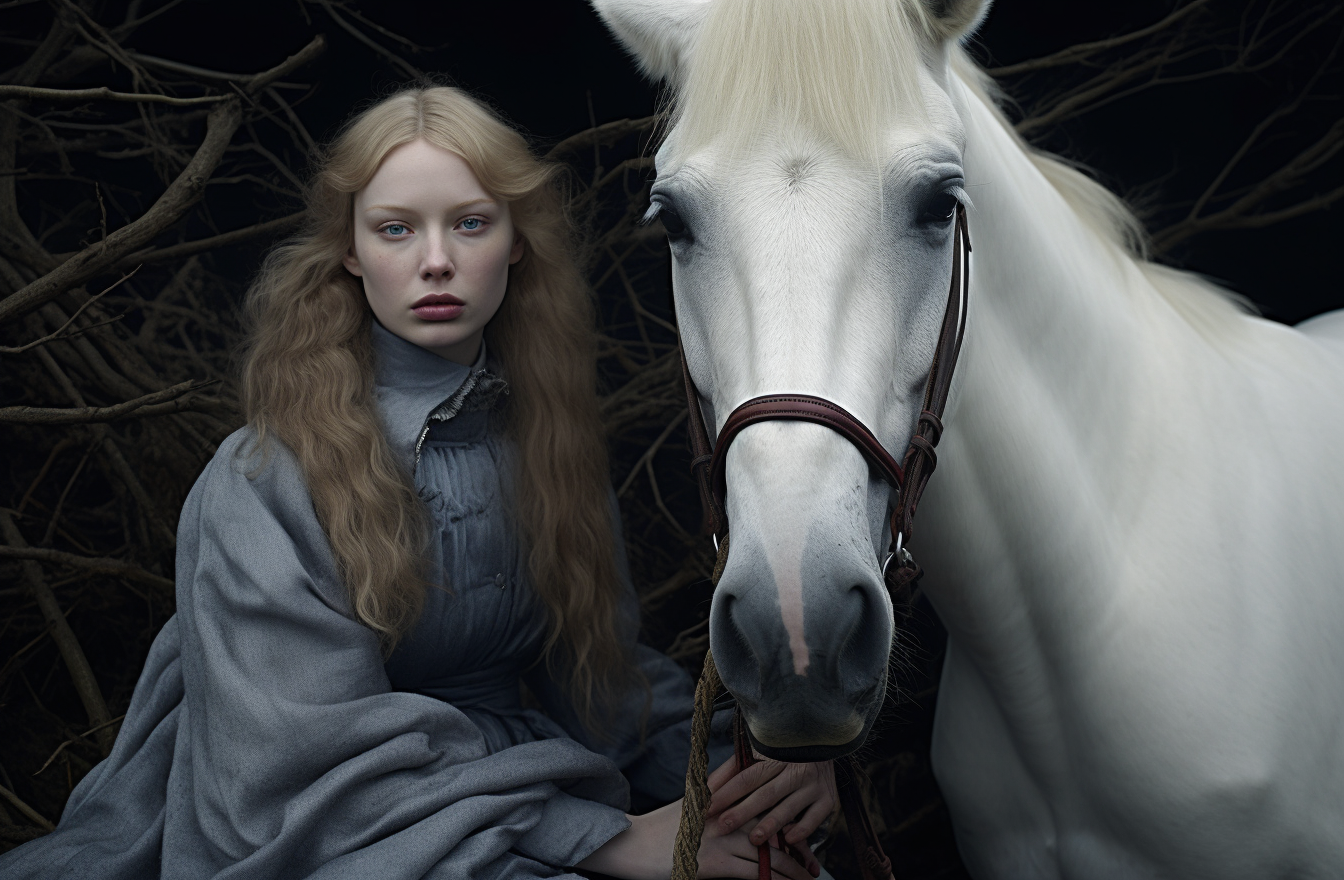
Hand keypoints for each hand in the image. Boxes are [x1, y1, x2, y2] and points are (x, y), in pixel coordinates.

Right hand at [576, 796, 818, 879]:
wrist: (633, 844)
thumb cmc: (663, 826)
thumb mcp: (693, 800)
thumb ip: (721, 784)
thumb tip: (743, 766)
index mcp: (721, 797)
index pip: (764, 802)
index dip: (788, 818)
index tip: (805, 832)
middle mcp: (724, 814)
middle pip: (772, 828)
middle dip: (796, 847)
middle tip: (813, 862)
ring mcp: (720, 839)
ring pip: (767, 854)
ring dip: (791, 869)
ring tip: (807, 878)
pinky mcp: (714, 864)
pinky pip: (753, 874)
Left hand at [706, 752, 837, 849]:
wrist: (825, 742)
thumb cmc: (782, 752)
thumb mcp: (759, 754)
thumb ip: (734, 769)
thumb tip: (707, 787)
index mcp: (775, 756)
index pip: (746, 777)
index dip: (726, 793)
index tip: (706, 808)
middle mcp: (795, 769)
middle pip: (765, 794)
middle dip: (742, 812)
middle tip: (722, 827)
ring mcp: (813, 784)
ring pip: (789, 807)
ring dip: (770, 824)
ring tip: (754, 840)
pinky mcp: (827, 799)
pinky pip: (815, 818)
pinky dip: (802, 830)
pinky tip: (788, 839)